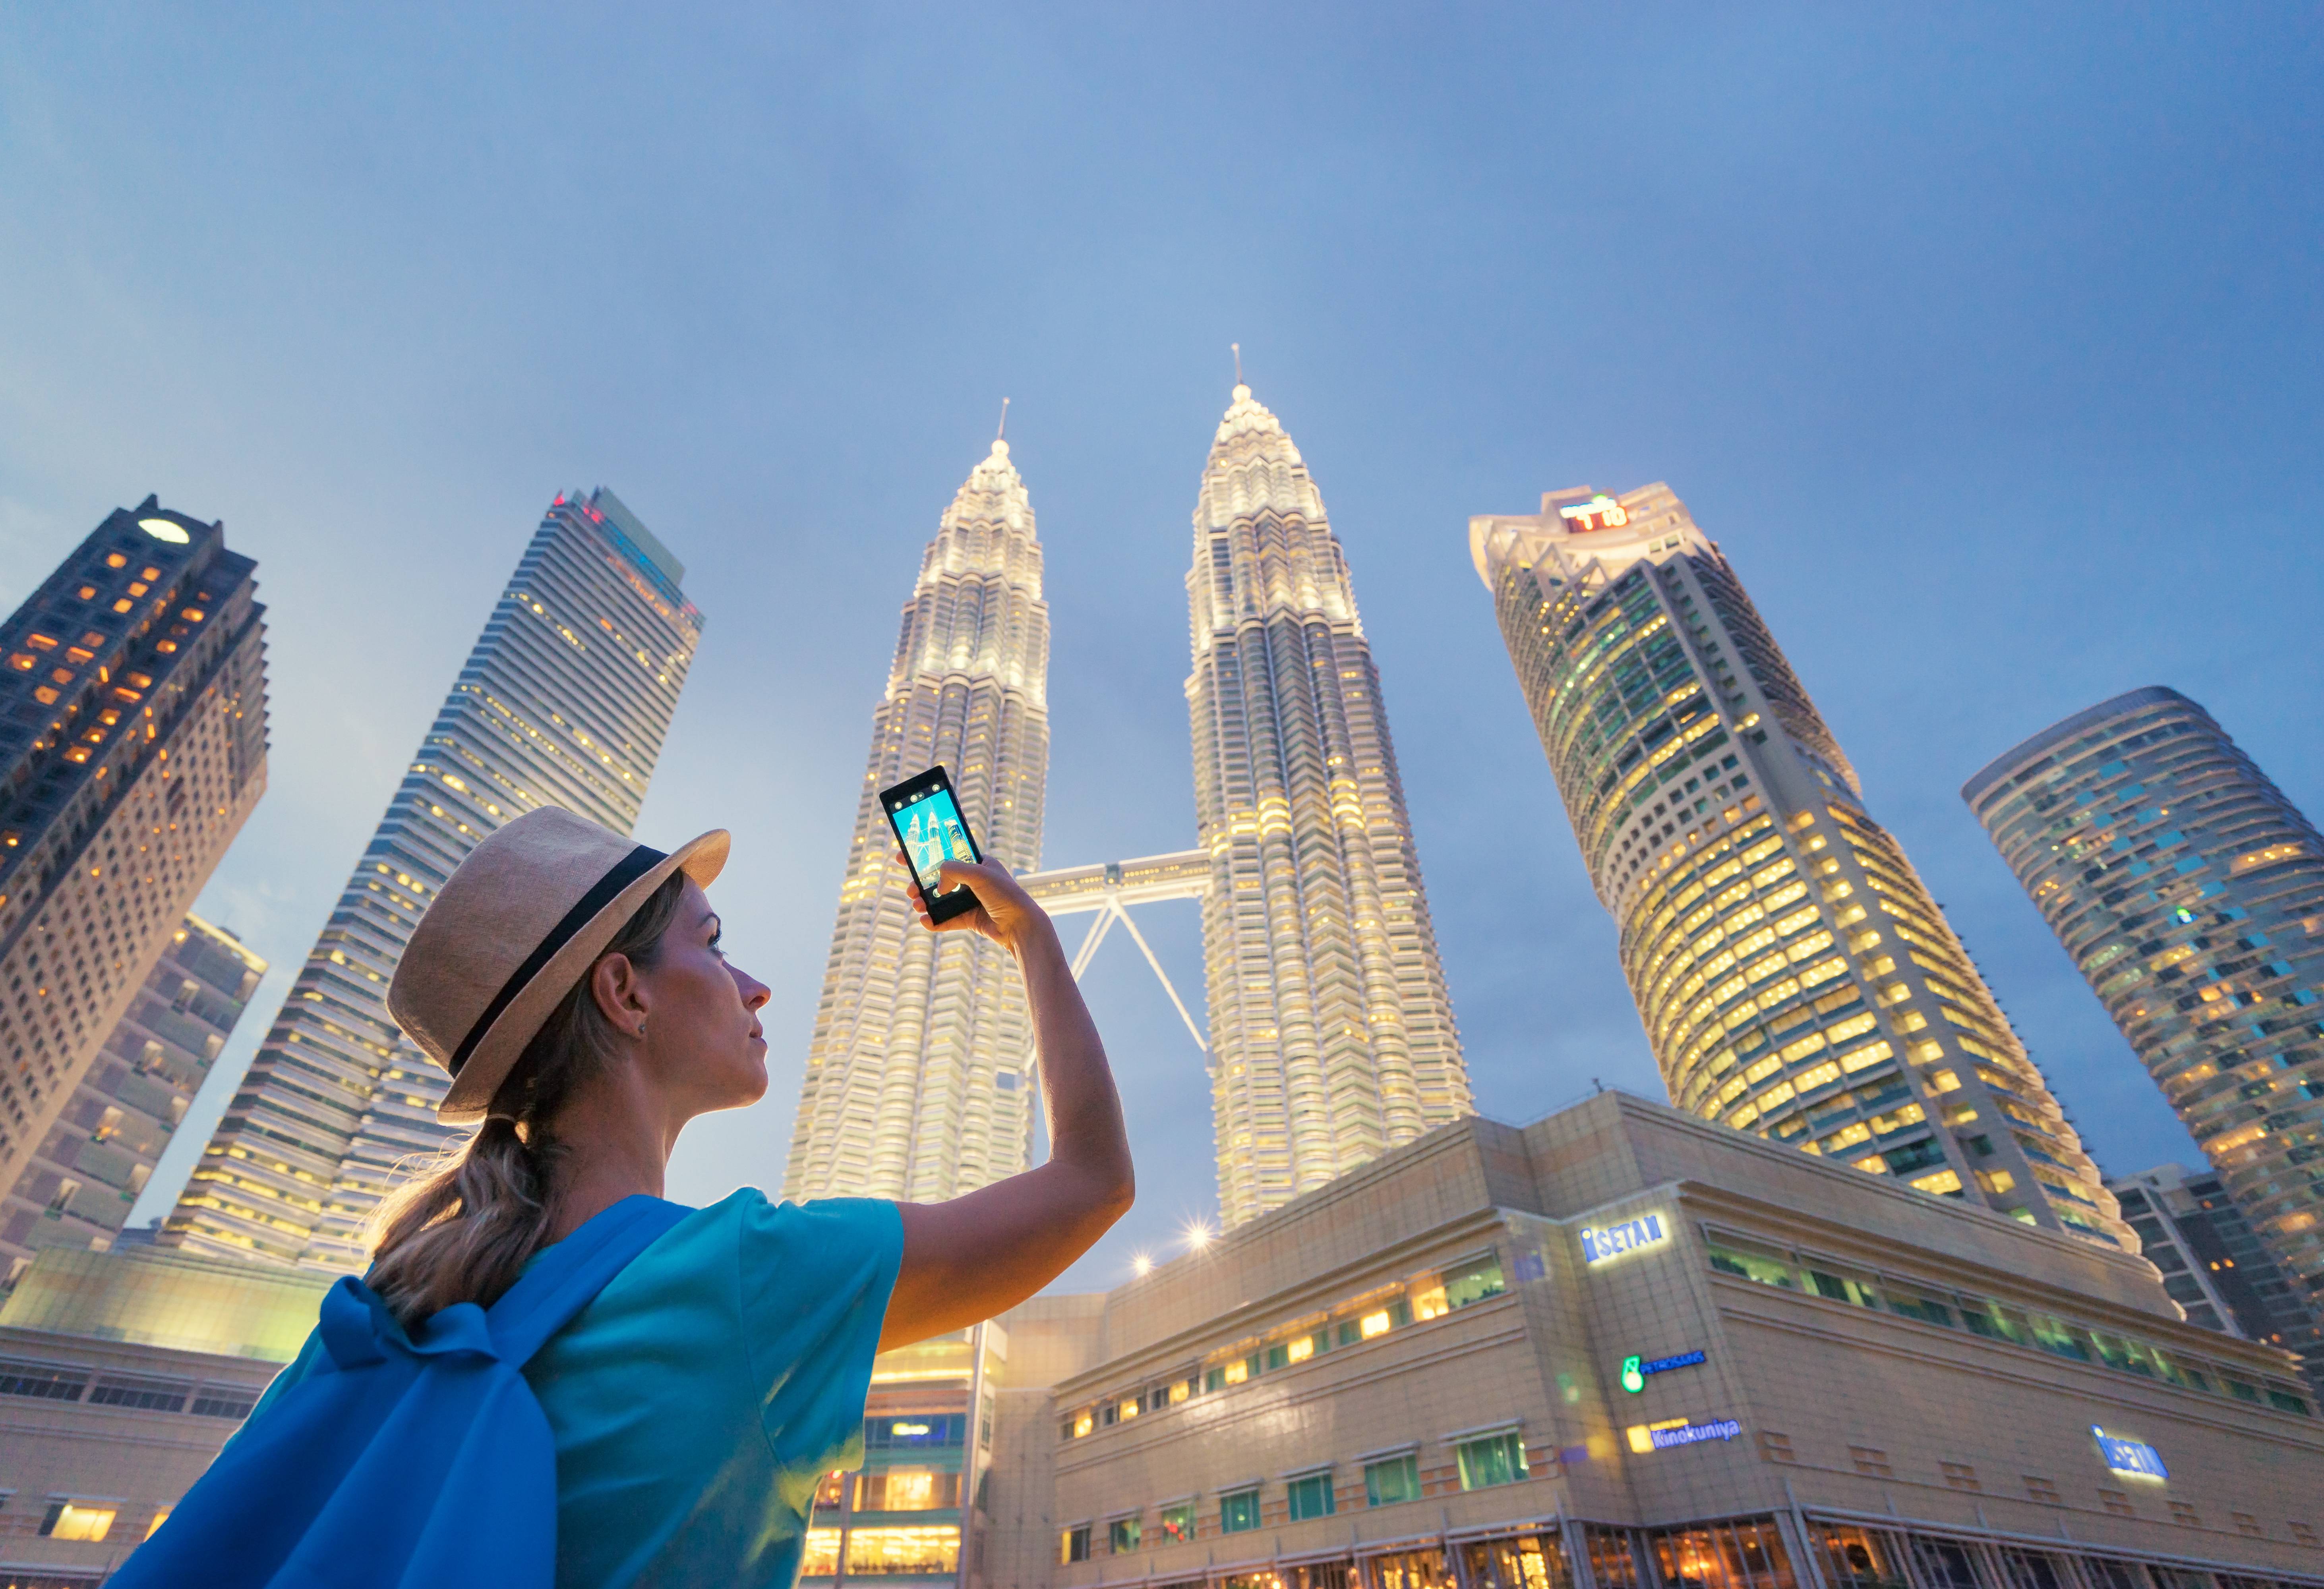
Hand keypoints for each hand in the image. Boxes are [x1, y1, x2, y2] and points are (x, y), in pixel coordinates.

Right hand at [898, 853, 1052, 952]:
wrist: (1020, 925)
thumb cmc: (1005, 895)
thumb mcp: (979, 874)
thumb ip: (953, 871)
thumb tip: (939, 885)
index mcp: (978, 864)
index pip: (948, 855)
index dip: (926, 855)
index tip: (905, 856)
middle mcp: (974, 881)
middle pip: (940, 880)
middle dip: (922, 884)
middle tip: (910, 890)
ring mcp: (972, 901)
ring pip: (942, 900)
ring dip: (926, 903)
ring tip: (917, 906)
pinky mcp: (971, 919)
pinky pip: (948, 919)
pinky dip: (935, 921)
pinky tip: (925, 921)